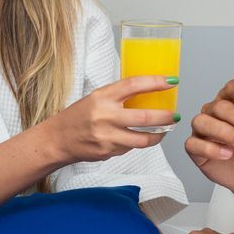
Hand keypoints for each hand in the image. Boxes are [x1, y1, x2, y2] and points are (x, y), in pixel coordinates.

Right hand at [46, 76, 174, 162]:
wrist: (57, 139)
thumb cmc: (78, 116)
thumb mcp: (96, 98)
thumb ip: (119, 96)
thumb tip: (149, 92)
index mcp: (102, 97)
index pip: (134, 85)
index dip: (155, 82)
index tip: (172, 81)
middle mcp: (105, 116)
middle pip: (145, 117)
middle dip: (166, 116)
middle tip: (175, 115)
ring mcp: (107, 136)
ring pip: (142, 139)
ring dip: (159, 135)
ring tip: (166, 130)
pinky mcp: (107, 152)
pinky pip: (130, 148)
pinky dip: (138, 143)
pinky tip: (138, 138)